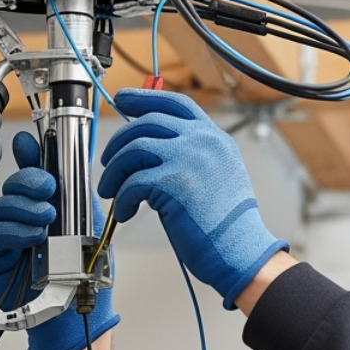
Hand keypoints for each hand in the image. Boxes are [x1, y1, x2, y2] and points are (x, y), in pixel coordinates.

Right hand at [0, 130, 119, 349]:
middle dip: (30, 181)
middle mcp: (25, 218)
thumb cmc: (86, 271)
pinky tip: (32, 237)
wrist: (79, 311)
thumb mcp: (89, 220)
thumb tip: (70, 156)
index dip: (30, 156)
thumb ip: (76, 188)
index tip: (32, 146)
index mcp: (48, 204)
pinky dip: (13, 231)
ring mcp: (9, 237)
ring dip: (24, 208)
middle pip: (14, 184)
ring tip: (46, 221)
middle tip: (48, 190)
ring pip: (2, 206)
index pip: (32, 171)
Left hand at [98, 89, 287, 308]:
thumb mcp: (219, 175)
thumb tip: (150, 150)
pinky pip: (132, 182)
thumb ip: (192, 155)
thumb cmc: (228, 224)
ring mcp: (188, 159)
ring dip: (114, 171)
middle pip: (147, 122)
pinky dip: (122, 198)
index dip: (145, 98)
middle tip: (108, 162)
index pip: (176, 103)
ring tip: (111, 191)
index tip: (124, 99)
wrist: (240, 250)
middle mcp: (203, 142)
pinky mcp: (173, 183)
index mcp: (215, 138)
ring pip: (133, 149)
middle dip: (118, 142)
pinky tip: (125, 211)